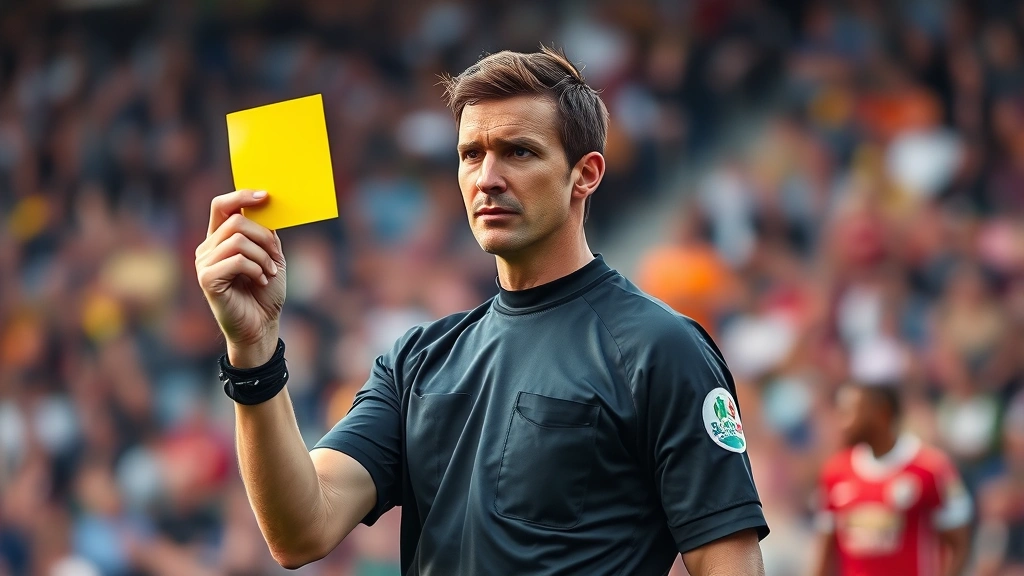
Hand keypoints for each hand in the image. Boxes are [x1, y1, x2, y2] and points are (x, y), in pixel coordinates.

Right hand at [196, 190, 285, 366]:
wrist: (262, 325)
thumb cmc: (265, 292)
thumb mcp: (271, 256)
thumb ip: (266, 233)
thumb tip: (267, 205)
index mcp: (220, 239)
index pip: (221, 206)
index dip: (241, 196)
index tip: (265, 195)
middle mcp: (207, 248)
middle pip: (235, 221)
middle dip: (264, 237)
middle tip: (276, 257)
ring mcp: (204, 263)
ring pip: (237, 240)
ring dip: (262, 256)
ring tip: (269, 273)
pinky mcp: (207, 279)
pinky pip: (236, 259)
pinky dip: (255, 268)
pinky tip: (260, 281)